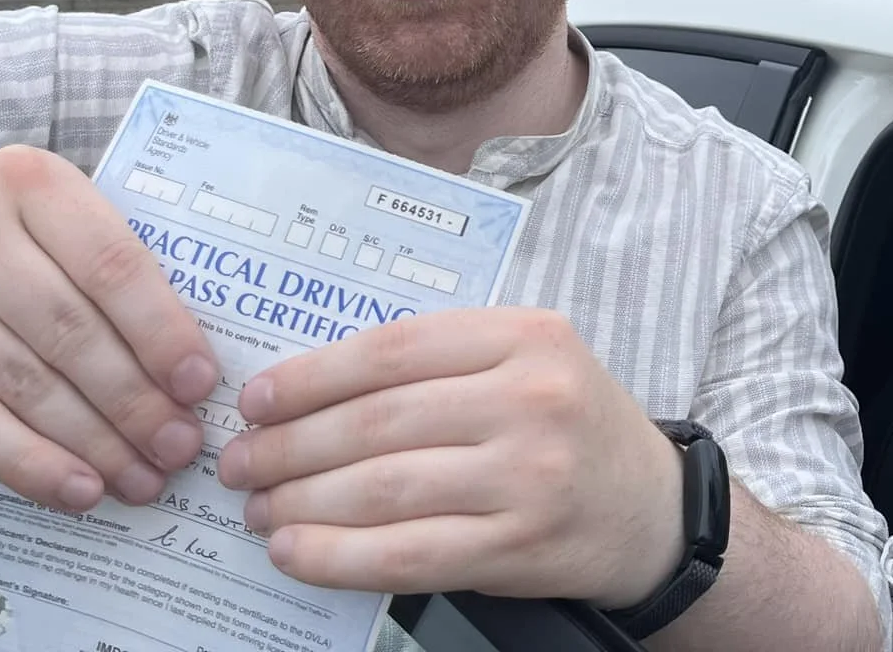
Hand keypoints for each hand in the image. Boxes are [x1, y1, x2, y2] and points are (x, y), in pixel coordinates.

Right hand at [0, 143, 218, 511]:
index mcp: (29, 181)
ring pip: (21, 384)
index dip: (161, 330)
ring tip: (143, 477)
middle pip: (68, 331)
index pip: (110, 264)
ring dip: (92, 442)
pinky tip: (78, 489)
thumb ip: (106, 263)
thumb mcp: (47, 212)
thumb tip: (187, 361)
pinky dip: (28, 463)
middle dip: (135, 400)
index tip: (200, 382)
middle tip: (181, 445)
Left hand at [216, 306, 685, 604]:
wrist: (651, 510)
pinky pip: (405, 554)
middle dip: (289, 445)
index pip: (393, 350)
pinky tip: (295, 552)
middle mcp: (532, 399)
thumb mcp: (529, 362)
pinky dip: (336, 557)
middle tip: (240, 461)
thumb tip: (310, 388)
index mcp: (528, 336)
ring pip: (382, 488)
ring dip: (301, 501)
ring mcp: (528, 476)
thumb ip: (443, 361)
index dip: (311, 377)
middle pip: (378, 422)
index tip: (257, 399)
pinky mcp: (518, 547)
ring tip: (258, 508)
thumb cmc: (571, 426)